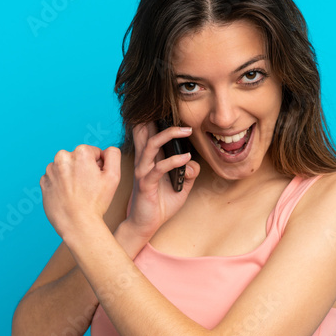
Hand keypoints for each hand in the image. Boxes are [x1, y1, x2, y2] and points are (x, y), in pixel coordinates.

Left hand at [40, 145, 120, 240]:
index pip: (94, 153)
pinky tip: (68, 197)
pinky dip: (61, 185)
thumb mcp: (114, 176)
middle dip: (83, 170)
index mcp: (80, 152)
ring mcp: (50, 170)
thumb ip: (113, 155)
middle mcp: (62, 157)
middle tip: (88, 188)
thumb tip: (105, 151)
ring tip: (77, 194)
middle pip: (78, 160)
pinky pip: (55, 179)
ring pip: (66, 168)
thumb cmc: (96, 202)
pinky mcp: (43, 182)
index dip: (98, 167)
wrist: (77, 224)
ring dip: (71, 177)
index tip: (96, 181)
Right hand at [125, 121, 199, 237]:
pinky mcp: (145, 184)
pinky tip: (186, 158)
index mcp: (149, 158)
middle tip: (182, 115)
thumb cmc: (160, 202)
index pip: (147, 132)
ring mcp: (143, 171)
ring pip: (152, 145)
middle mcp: (143, 161)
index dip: (155, 118)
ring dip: (170, 135)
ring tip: (187, 131)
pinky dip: (174, 161)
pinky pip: (159, 168)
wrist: (145, 224)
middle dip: (161, 119)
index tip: (174, 111)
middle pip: (146, 131)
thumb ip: (188, 172)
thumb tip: (193, 162)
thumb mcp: (180, 185)